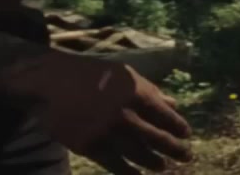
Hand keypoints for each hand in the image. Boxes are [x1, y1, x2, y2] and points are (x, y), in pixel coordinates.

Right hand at [39, 58, 192, 173]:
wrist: (52, 83)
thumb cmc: (93, 75)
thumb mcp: (126, 75)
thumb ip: (151, 91)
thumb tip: (174, 105)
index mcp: (137, 93)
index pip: (165, 116)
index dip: (178, 128)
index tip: (186, 135)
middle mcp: (125, 114)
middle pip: (157, 138)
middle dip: (175, 149)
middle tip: (186, 156)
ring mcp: (107, 132)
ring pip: (139, 154)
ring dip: (154, 162)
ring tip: (162, 167)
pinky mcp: (90, 146)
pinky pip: (115, 164)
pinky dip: (129, 172)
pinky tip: (137, 174)